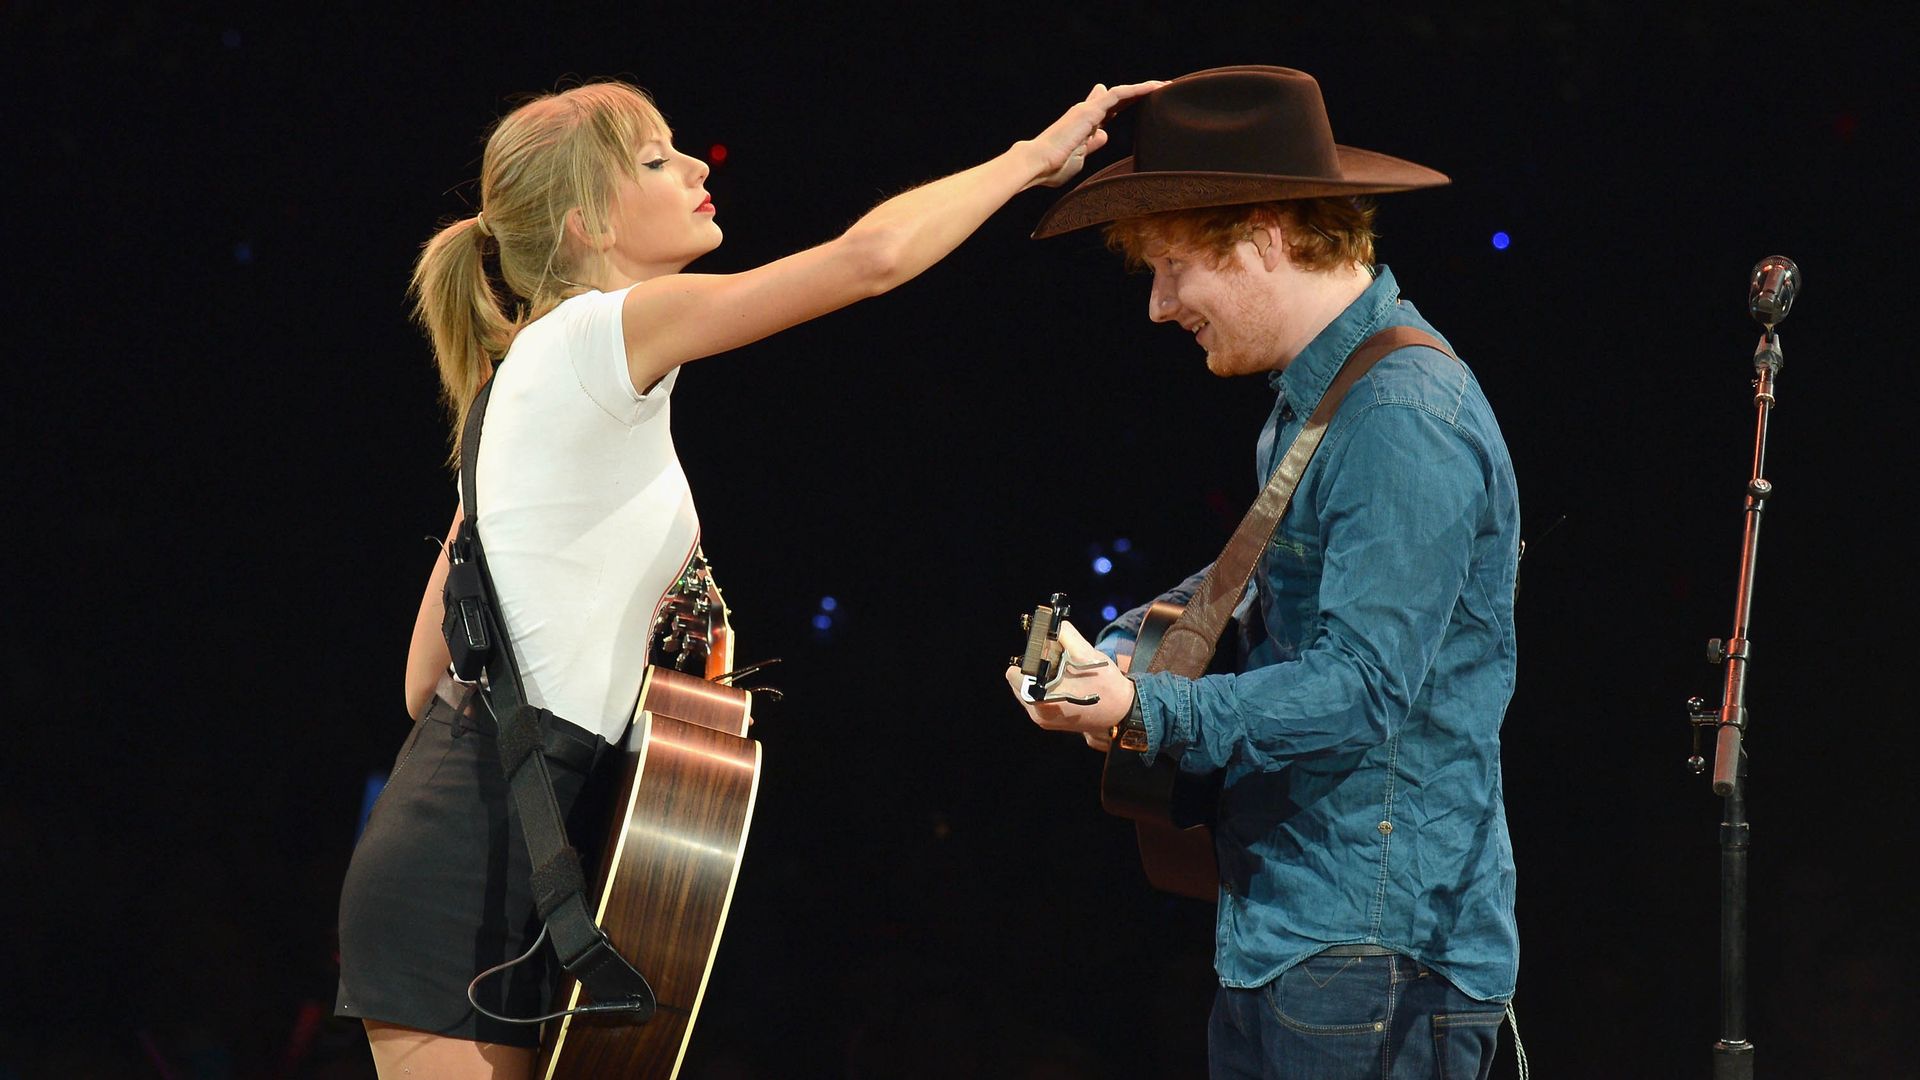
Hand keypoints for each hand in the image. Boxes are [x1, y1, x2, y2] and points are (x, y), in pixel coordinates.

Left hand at [1003, 619, 1136, 743]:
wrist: (1122, 712)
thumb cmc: (1106, 686)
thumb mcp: (1087, 654)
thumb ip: (1066, 635)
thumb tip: (1052, 623)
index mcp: (1041, 700)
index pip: (1014, 673)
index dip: (1030, 657)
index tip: (1046, 652)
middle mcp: (1037, 714)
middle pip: (1019, 681)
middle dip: (1034, 667)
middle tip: (1056, 661)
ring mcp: (1043, 720)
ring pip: (1028, 689)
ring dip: (1040, 677)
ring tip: (1063, 672)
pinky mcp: (1051, 721)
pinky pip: (1038, 698)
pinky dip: (1047, 687)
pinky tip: (1065, 682)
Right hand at [1025, 80, 1164, 189]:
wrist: (1037, 163)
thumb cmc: (1052, 167)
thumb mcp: (1080, 157)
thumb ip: (1092, 145)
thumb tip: (1105, 136)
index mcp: (1084, 125)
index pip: (1108, 110)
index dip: (1126, 105)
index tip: (1143, 104)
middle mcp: (1086, 113)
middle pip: (1117, 99)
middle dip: (1139, 94)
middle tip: (1160, 88)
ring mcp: (1088, 110)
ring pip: (1121, 93)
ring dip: (1143, 88)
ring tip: (1164, 85)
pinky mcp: (1090, 110)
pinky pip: (1119, 94)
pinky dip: (1137, 90)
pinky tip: (1155, 87)